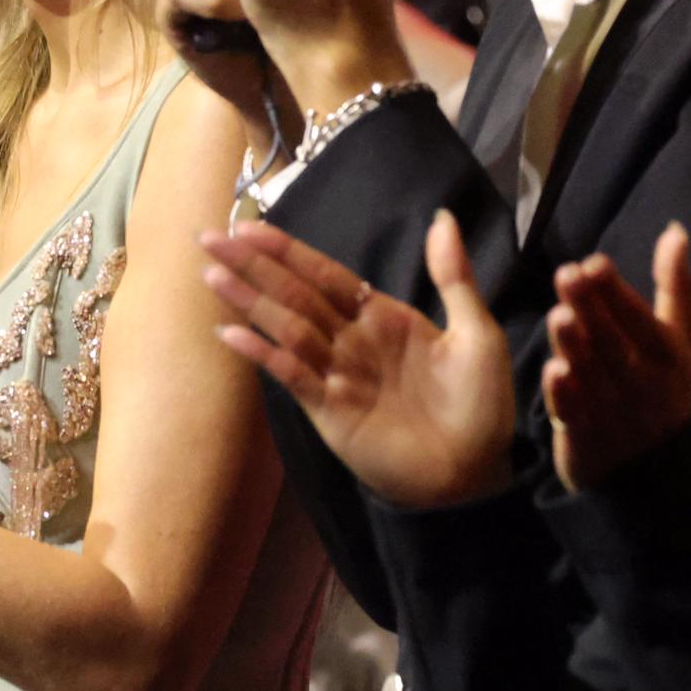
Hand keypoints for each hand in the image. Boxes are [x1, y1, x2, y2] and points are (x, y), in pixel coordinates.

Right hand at [206, 211, 514, 508]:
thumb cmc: (480, 405)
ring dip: (249, 301)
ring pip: (285, 327)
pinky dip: (262, 354)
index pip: (325, 274)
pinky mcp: (328, 410)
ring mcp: (336, 374)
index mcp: (381, 316)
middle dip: (253, 266)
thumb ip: (454, 277)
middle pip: (294, 293)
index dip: (288, 250)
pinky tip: (230, 333)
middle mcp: (350, 339)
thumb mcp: (476, 334)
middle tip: (210, 238)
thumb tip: (442, 217)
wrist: (476, 474)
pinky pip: (291, 375)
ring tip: (211, 274)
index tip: (250, 226)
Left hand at [541, 224, 690, 491]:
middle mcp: (640, 381)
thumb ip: (675, 286)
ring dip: (573, 345)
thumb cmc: (664, 386)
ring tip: (559, 315)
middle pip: (612, 341)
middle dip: (590, 308)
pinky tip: (553, 373)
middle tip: (567, 274)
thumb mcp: (681, 339)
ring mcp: (611, 408)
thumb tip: (675, 230)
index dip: (616, 292)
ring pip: (590, 373)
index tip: (595, 262)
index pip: (640, 319)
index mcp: (667, 355)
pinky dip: (563, 395)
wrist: (653, 469)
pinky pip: (572, 412)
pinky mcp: (582, 432)